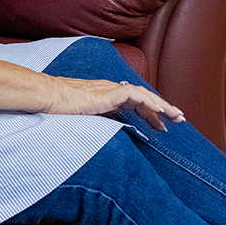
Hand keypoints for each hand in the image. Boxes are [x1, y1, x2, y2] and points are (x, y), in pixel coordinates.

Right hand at [42, 77, 185, 131]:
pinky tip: (160, 111)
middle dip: (163, 108)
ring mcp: (110, 90)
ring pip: (144, 94)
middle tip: (179, 119)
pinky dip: (149, 102)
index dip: (150, 113)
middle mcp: (111, 90)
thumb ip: (98, 121)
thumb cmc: (59, 108)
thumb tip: (109, 134)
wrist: (47, 96)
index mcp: (106, 96)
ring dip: (162, 105)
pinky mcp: (107, 93)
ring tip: (176, 116)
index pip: (135, 102)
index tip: (162, 126)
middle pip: (144, 97)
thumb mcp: (83, 117)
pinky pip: (134, 95)